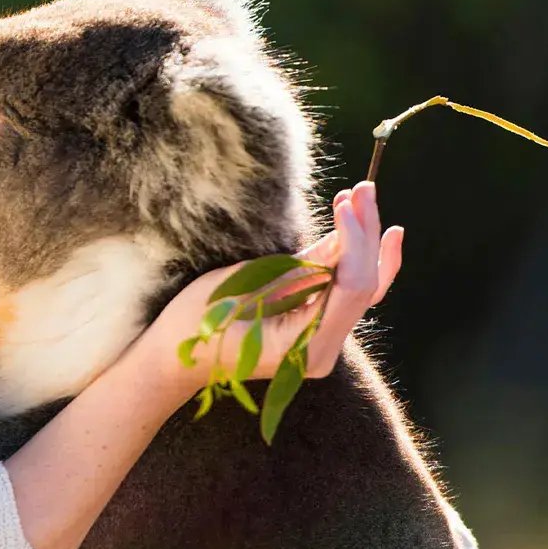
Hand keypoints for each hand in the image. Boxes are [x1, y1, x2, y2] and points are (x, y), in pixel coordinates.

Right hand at [144, 182, 403, 400]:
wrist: (175, 360)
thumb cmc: (195, 324)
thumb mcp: (241, 286)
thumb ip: (295, 269)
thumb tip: (339, 239)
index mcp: (304, 345)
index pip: (351, 288)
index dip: (353, 241)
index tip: (344, 203)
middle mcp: (322, 349)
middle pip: (364, 285)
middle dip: (365, 233)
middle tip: (364, 189)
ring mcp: (321, 343)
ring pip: (363, 288)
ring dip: (364, 240)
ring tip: (363, 197)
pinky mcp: (315, 329)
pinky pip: (348, 295)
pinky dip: (356, 261)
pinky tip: (371, 231)